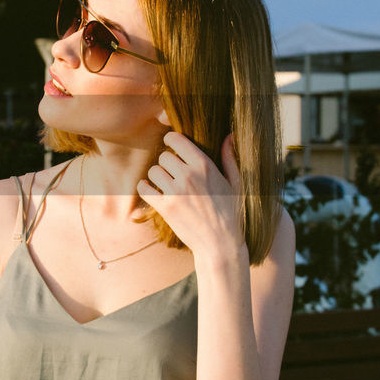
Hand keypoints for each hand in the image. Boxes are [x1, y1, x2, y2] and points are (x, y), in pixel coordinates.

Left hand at [136, 124, 244, 259]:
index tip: (172, 147)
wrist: (220, 243)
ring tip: (166, 184)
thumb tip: (229, 136)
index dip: (171, 141)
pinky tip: (152, 191)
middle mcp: (188, 176)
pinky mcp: (165, 208)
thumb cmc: (231, 213)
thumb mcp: (235, 183)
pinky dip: (145, 188)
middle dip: (167, 163)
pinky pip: (144, 189)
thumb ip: (229, 158)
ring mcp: (175, 192)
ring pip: (153, 171)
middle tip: (174, 172)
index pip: (176, 139)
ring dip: (157, 176)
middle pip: (163, 156)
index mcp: (205, 166)